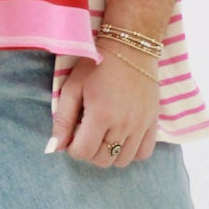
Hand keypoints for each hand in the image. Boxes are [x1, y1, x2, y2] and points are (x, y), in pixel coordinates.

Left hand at [46, 46, 159, 166]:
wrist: (131, 47)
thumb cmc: (97, 65)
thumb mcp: (72, 87)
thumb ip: (62, 119)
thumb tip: (55, 147)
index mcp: (101, 114)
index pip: (83, 152)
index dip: (73, 148)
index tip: (73, 134)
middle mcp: (123, 124)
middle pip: (103, 160)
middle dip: (90, 152)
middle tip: (87, 133)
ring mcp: (141, 125)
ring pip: (123, 161)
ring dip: (109, 153)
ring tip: (104, 135)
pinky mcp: (153, 122)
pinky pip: (143, 153)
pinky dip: (131, 152)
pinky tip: (122, 138)